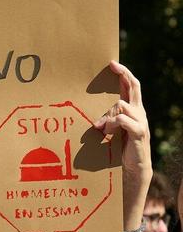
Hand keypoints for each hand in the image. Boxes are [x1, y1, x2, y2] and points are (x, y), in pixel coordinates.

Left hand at [95, 62, 149, 220]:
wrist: (133, 168)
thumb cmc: (119, 149)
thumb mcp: (110, 132)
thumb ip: (104, 121)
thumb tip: (91, 118)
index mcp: (132, 110)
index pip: (131, 86)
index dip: (124, 73)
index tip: (112, 63)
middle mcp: (139, 112)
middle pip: (134, 87)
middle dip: (124, 74)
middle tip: (113, 66)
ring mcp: (140, 122)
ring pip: (122, 105)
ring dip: (108, 114)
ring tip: (100, 128)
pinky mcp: (139, 133)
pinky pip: (124, 121)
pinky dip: (112, 123)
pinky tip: (104, 131)